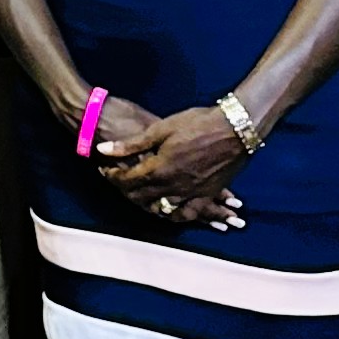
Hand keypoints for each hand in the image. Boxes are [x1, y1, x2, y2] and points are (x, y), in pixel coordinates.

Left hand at [92, 106, 250, 229]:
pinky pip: (188, 213)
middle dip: (125, 190)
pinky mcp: (207, 194)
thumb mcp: (161, 128)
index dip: (112, 175)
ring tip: (138, 196)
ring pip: (162, 208)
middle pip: (141, 197)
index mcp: (159, 169)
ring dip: (147, 204)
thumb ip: (131, 144)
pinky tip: (169, 212)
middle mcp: (173, 186)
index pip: (127, 180)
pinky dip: (175, 215)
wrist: (235, 128)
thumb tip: (103, 150)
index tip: (105, 169)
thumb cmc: (197, 123)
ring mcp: (191, 193)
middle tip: (118, 182)